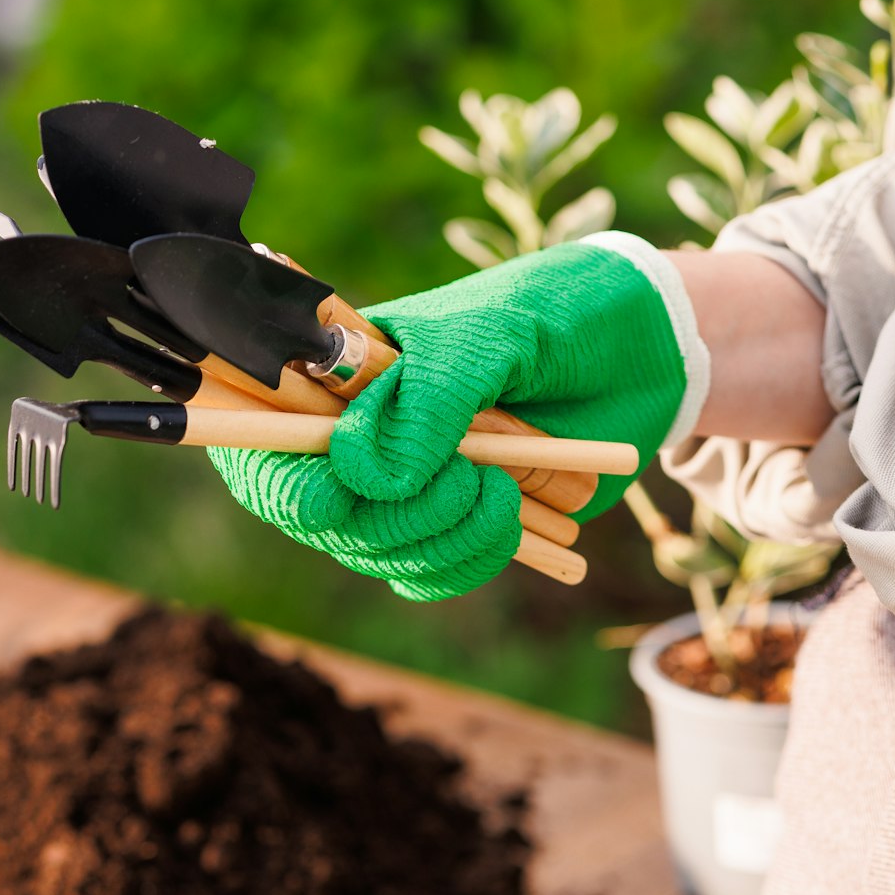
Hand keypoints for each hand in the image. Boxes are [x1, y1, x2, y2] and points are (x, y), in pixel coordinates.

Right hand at [214, 238, 694, 599]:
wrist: (640, 350)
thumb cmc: (551, 317)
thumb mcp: (490, 339)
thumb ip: (425, 401)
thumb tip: (369, 478)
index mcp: (330, 375)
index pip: (254, 440)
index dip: (276, 478)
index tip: (332, 495)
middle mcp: (346, 438)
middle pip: (313, 515)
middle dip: (391, 513)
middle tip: (469, 474)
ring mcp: (391, 489)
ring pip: (371, 552)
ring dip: (444, 535)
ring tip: (506, 486)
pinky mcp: (439, 530)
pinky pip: (422, 577)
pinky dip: (468, 559)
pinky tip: (513, 522)